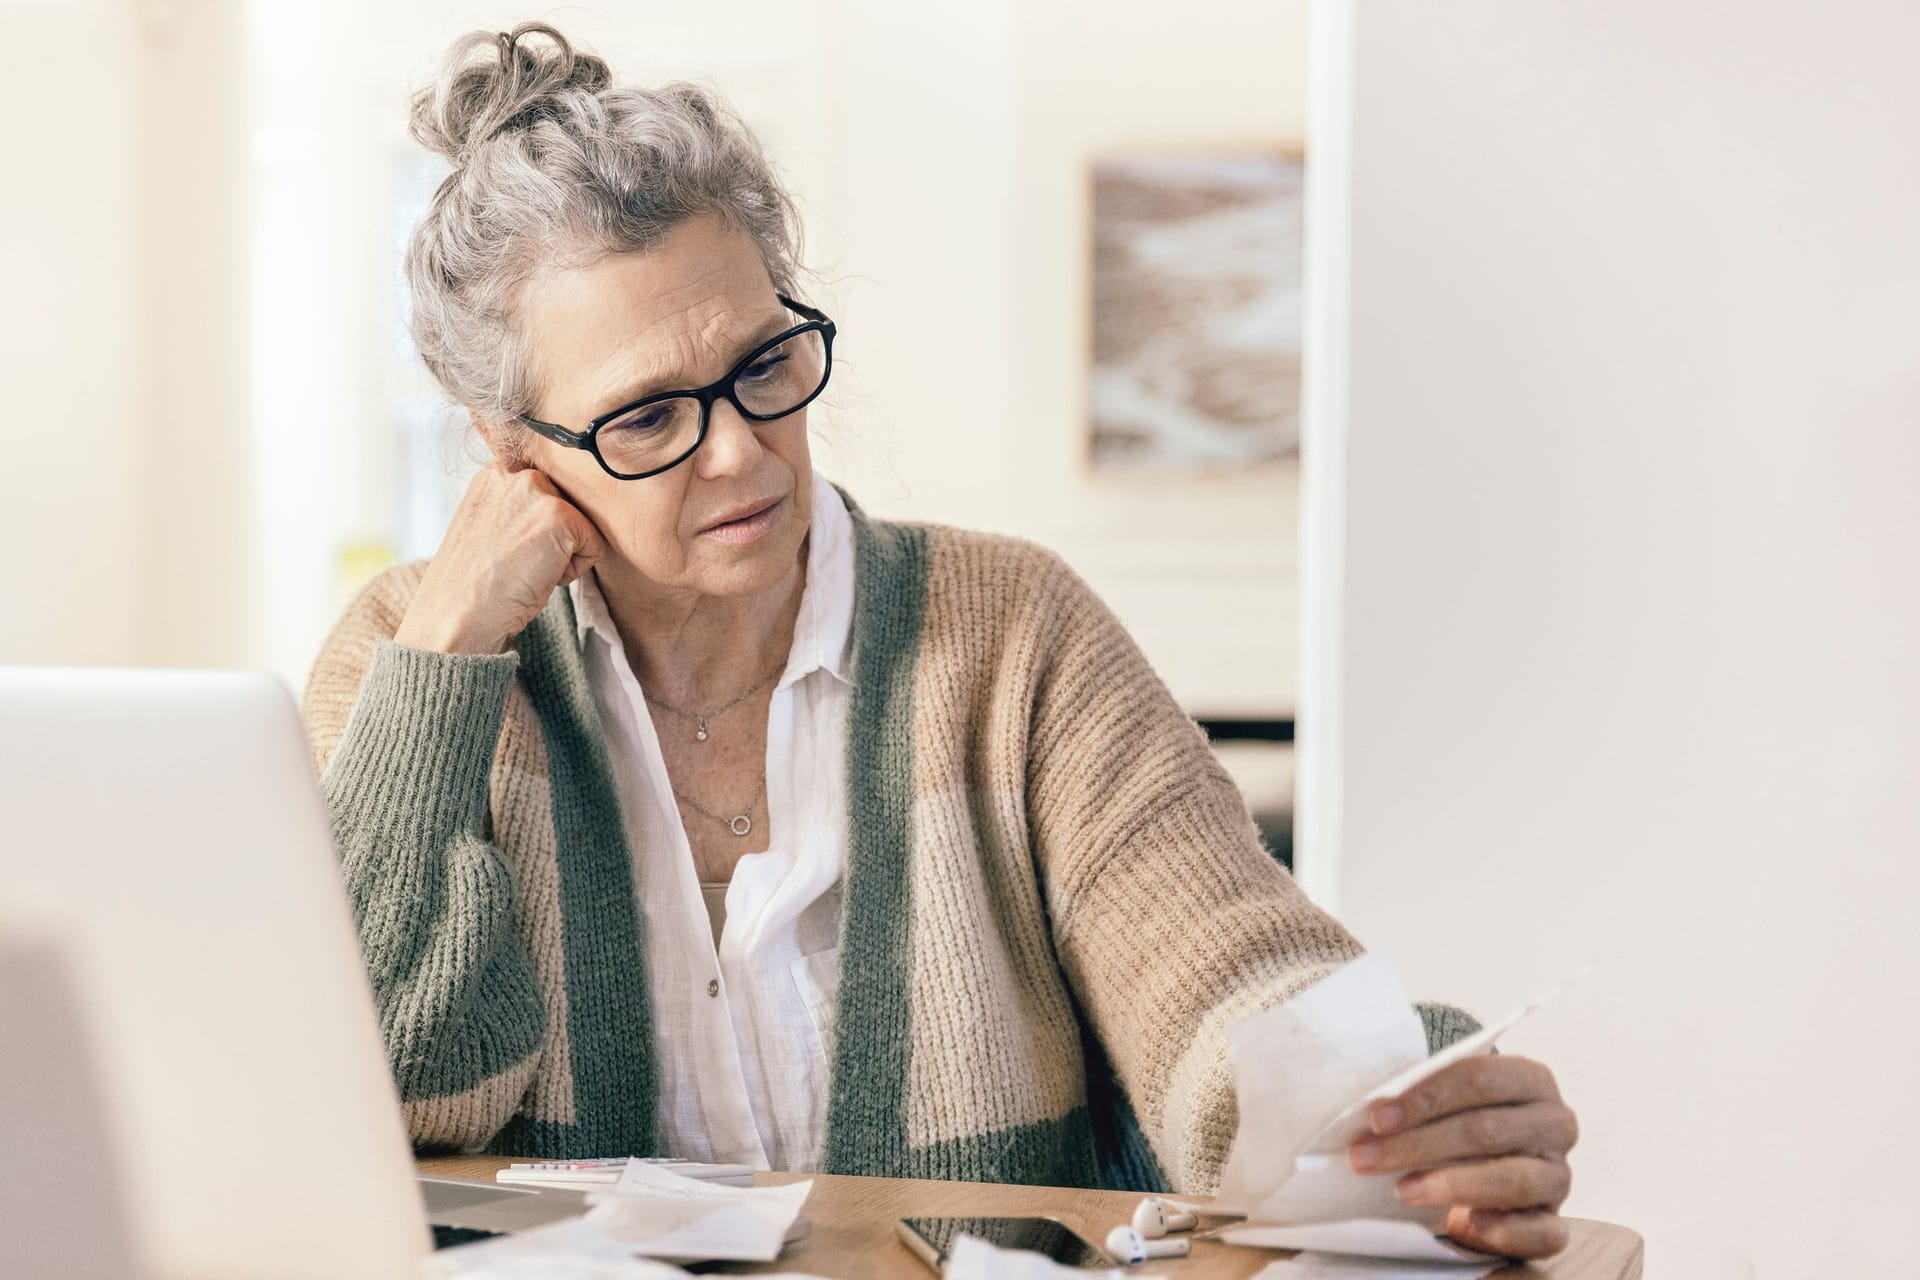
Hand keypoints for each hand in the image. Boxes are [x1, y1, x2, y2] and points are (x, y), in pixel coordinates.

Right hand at [394, 462, 606, 654]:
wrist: (457, 614)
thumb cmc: (472, 583)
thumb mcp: (488, 527)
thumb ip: (516, 508)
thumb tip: (549, 515)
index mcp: (496, 474)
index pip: (548, 493)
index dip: (537, 530)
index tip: (509, 550)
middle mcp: (516, 473)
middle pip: (568, 508)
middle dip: (553, 540)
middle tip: (516, 562)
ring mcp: (538, 491)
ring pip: (581, 527)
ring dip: (562, 555)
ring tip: (524, 569)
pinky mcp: (561, 517)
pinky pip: (594, 546)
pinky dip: (574, 571)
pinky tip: (537, 577)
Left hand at [1348, 1055, 1577, 1258]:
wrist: (1495, 1166)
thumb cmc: (1463, 1122)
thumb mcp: (1449, 1101)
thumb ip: (1424, 1099)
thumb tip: (1375, 1114)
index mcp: (1532, 1080)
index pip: (1479, 1077)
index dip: (1425, 1097)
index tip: (1376, 1118)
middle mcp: (1555, 1124)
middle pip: (1487, 1130)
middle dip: (1419, 1144)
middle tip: (1366, 1157)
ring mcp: (1558, 1175)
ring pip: (1512, 1179)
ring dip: (1451, 1184)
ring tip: (1403, 1190)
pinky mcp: (1554, 1222)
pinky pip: (1542, 1232)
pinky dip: (1505, 1230)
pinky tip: (1468, 1223)